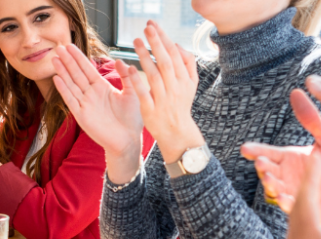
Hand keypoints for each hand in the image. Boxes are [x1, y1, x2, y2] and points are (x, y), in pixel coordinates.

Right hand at [51, 48, 144, 157]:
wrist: (128, 140)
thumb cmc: (131, 119)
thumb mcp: (132, 93)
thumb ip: (127, 76)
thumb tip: (120, 60)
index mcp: (102, 87)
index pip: (87, 69)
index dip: (79, 58)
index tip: (70, 46)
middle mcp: (91, 94)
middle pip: (76, 74)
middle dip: (68, 61)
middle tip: (58, 48)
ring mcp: (85, 104)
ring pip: (71, 85)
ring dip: (63, 72)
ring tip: (55, 59)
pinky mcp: (82, 116)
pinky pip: (71, 100)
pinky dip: (64, 90)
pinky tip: (57, 79)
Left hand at [130, 21, 203, 162]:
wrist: (177, 132)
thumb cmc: (180, 104)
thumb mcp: (190, 84)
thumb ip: (187, 63)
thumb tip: (177, 44)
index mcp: (185, 79)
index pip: (174, 54)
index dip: (164, 38)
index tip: (153, 25)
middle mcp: (175, 88)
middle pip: (165, 61)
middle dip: (156, 42)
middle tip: (146, 27)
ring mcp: (163, 99)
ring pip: (154, 75)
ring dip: (145, 57)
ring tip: (136, 41)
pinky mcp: (151, 110)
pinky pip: (145, 93)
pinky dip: (138, 81)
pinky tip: (129, 68)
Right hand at [241, 89, 320, 226]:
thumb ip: (310, 118)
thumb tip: (296, 91)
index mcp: (291, 160)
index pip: (269, 154)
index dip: (257, 151)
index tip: (245, 148)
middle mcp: (289, 176)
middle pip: (269, 171)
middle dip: (263, 167)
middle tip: (260, 163)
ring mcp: (295, 192)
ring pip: (276, 189)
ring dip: (271, 184)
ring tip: (270, 179)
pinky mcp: (307, 208)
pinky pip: (294, 207)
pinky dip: (287, 203)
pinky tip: (285, 198)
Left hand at [285, 152, 320, 238]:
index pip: (307, 202)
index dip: (312, 177)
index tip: (317, 155)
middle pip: (296, 210)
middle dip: (305, 184)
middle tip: (313, 164)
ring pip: (295, 225)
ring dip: (302, 202)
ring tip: (310, 188)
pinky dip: (304, 222)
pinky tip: (310, 229)